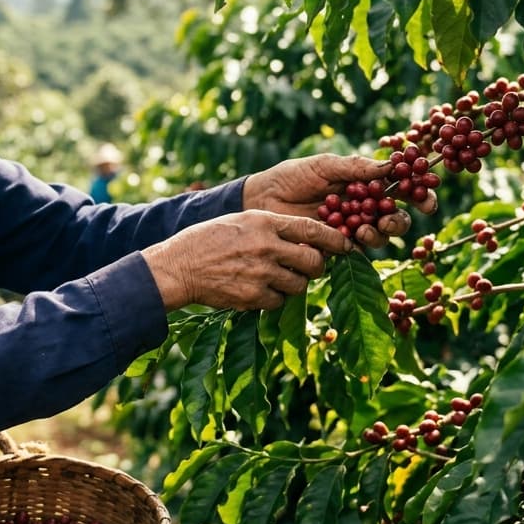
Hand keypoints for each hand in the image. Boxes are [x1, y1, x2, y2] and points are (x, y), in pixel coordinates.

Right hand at [142, 210, 350, 311]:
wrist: (179, 266)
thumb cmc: (208, 240)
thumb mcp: (241, 221)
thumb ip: (272, 228)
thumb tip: (305, 239)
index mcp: (265, 222)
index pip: (313, 229)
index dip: (334, 239)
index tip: (345, 245)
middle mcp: (267, 246)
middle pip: (314, 261)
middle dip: (316, 266)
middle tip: (309, 267)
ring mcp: (261, 273)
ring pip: (300, 285)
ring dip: (293, 284)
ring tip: (275, 279)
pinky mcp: (253, 296)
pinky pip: (279, 302)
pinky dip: (273, 299)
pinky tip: (257, 290)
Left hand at [242, 154, 436, 247]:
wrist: (261, 198)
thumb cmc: (291, 176)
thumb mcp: (323, 165)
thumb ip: (354, 168)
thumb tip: (390, 167)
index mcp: (364, 184)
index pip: (400, 188)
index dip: (418, 193)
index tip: (428, 198)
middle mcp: (363, 208)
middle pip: (395, 217)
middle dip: (400, 220)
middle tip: (392, 219)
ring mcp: (350, 228)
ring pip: (380, 235)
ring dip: (379, 232)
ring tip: (364, 226)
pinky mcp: (335, 245)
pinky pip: (356, 249)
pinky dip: (359, 242)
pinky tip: (351, 234)